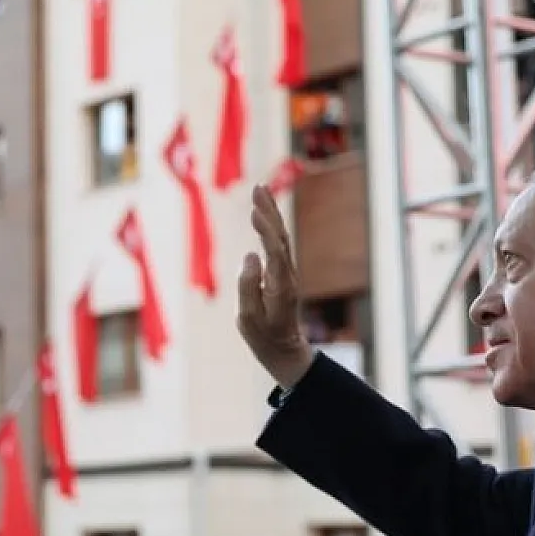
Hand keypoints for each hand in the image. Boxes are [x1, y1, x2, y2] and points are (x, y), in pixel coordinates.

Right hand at [236, 184, 314, 390]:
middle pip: (280, 237)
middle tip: (257, 188)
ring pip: (281, 236)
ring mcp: (287, 272)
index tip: (254, 210)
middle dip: (269, 211)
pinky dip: (271, 224)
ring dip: (271, 212)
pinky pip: (278, 242)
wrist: (283, 348)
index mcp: (279, 286)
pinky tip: (264, 212)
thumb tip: (250, 255)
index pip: (274, 251)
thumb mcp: (247, 317)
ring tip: (259, 190)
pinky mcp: (282, 272)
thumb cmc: (262, 335)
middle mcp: (287, 275)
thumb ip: (247, 286)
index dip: (265, 230)